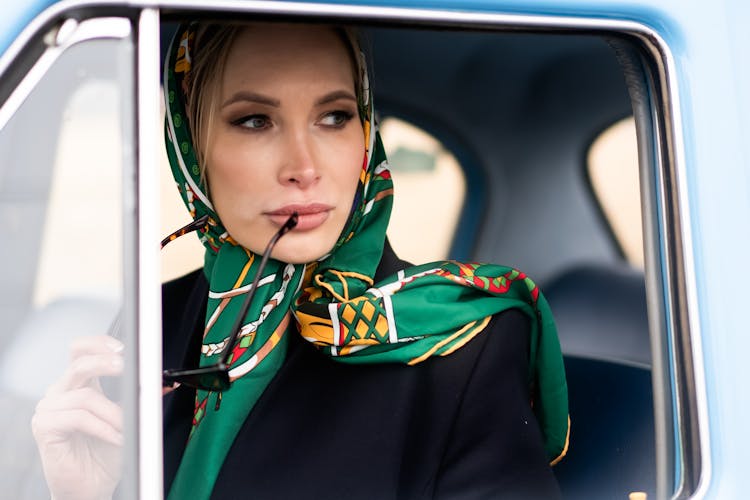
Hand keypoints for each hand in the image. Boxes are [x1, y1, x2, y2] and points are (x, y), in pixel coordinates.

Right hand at [31, 335, 124, 499]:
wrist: (91, 485)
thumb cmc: (106, 453)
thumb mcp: (128, 419)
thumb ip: (140, 398)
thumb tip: (163, 383)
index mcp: (79, 384)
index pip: (80, 351)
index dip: (98, 344)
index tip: (122, 348)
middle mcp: (61, 392)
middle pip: (79, 364)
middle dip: (106, 363)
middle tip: (126, 368)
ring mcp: (49, 409)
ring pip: (86, 396)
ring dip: (113, 413)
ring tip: (126, 428)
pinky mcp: (44, 427)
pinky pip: (78, 417)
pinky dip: (103, 427)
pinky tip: (115, 437)